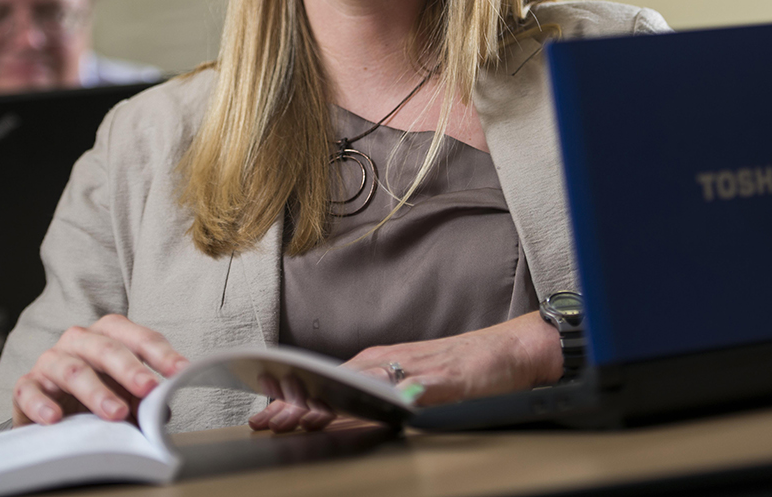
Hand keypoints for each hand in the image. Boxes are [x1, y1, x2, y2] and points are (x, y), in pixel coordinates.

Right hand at [12, 314, 187, 426]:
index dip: (161, 354)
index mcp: (108, 335)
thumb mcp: (124, 395)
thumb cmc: (95, 395)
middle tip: (149, 388)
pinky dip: (42, 404)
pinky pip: (30, 390)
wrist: (51, 409)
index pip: (138, 337)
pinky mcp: (27, 385)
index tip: (181, 371)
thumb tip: (163, 409)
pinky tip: (55, 419)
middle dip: (130, 369)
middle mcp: (79, 341)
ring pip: (73, 369)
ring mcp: (51, 361)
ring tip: (115, 413)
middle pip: (107, 348)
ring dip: (96, 392)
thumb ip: (143, 399)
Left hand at [248, 313, 560, 432]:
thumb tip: (336, 415)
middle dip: (298, 404)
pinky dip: (383, 399)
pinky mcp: (440, 381)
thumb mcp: (409, 380)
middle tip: (269, 419)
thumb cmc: (459, 368)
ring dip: (328, 403)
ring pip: (362, 387)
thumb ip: (377, 393)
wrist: (506, 352)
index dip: (293, 399)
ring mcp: (412, 370)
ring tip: (300, 418)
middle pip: (334, 385)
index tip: (265, 413)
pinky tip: (366, 409)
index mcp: (376, 364)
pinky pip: (406, 392)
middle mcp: (386, 363)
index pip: (326, 383)